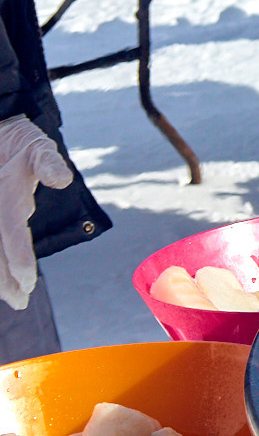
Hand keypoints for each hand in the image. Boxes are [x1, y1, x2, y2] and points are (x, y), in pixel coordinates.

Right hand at [0, 116, 72, 310]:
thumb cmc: (22, 145)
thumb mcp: (39, 149)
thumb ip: (49, 165)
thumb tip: (63, 179)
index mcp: (8, 198)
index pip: (12, 233)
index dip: (19, 259)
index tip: (28, 281)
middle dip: (5, 280)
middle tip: (21, 301)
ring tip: (11, 298)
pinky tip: (1, 281)